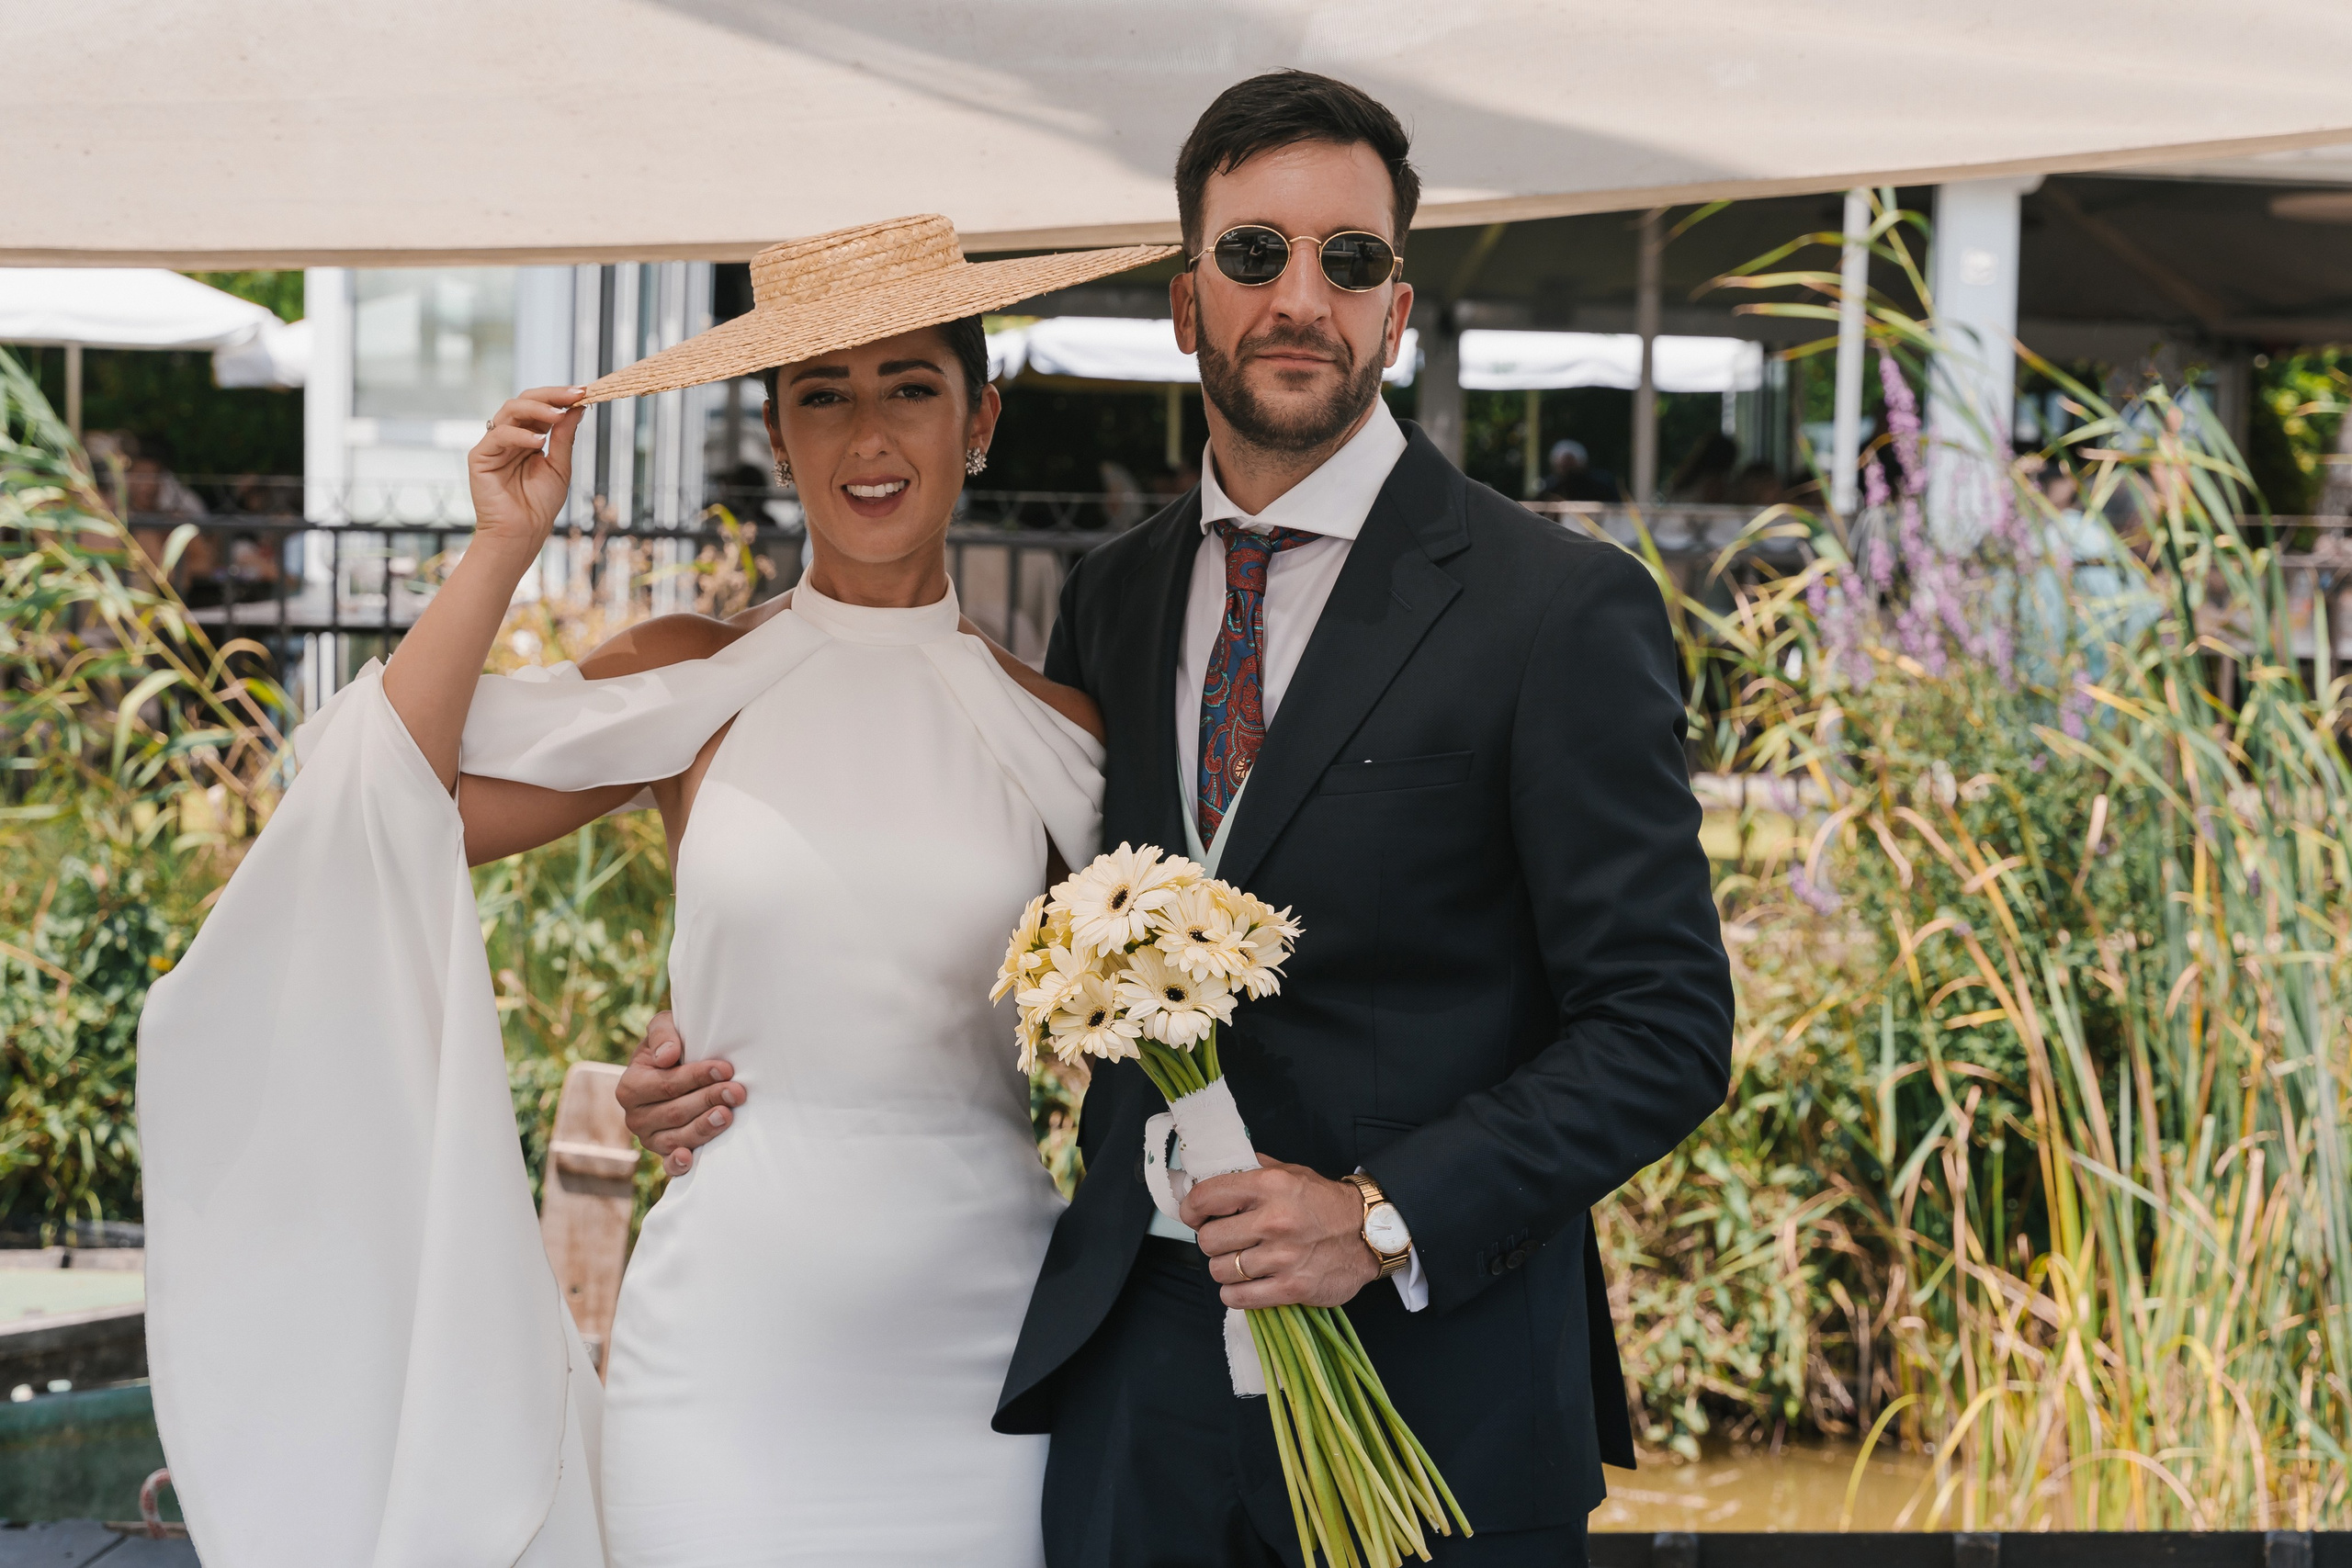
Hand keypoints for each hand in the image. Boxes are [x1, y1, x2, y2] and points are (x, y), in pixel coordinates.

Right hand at [469, 387, 587, 553]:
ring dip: (538, 409)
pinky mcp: (480, 456)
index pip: (540, 407)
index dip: (560, 397)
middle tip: (575, 394)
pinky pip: (499, 435)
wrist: (523, 532)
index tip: (584, 391)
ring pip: (510, 410)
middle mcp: (509, 436)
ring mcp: (493, 444)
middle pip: (524, 401)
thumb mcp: (559, 466)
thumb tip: (578, 408)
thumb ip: (564, 437)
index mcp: (528, 437)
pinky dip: (521, 435)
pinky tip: (540, 441)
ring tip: (559, 415)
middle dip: (551, 396)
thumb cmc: (539, 504)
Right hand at [615, 1011, 744, 1176]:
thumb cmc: (672, 1046)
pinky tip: (690, 1159)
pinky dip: (678, 1164)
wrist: (675, 1068)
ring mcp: (649, 1139)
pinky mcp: (664, 1154)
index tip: (725, 1069)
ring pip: (678, 1137)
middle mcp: (635, 1117)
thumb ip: (662, 1034)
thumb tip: (667, 1057)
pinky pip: (669, 1165)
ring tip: (728, 1115)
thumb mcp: (663, 1028)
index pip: (666, 1084)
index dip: (696, 1077)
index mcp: (630, 1087)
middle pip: (675, 1112)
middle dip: (709, 1100)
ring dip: (705, 1127)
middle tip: (737, 1091)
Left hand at [1181, 1154, 1379, 1308]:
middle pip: (1207, 1240)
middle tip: (1228, 1239)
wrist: (1367, 1234)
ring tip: (1241, 1260)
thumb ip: (1250, 1169)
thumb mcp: (1290, 1172)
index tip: (1194, 1216)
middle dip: (1212, 1241)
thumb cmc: (1323, 1203)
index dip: (1190, 1209)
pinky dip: (1235, 1292)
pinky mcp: (1291, 1289)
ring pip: (1219, 1271)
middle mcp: (1274, 1221)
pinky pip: (1237, 1297)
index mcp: (1269, 1186)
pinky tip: (1247, 1282)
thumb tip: (1207, 1172)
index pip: (1205, 1198)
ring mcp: (1282, 1258)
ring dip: (1225, 1268)